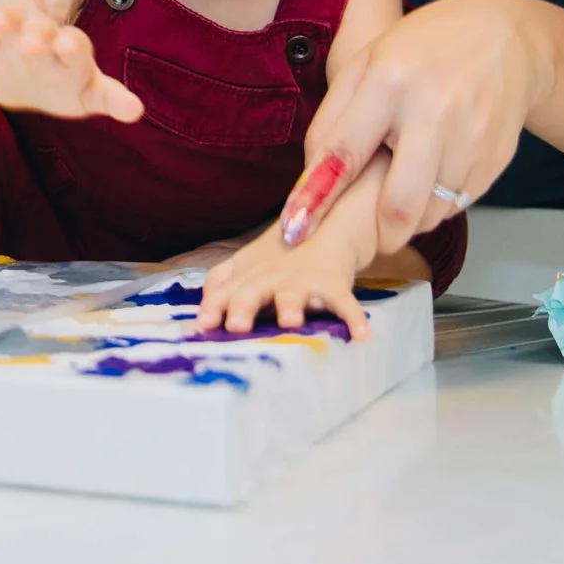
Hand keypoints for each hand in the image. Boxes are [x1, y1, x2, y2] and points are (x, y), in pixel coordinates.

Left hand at [199, 157, 388, 335]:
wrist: (326, 225)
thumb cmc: (277, 257)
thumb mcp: (244, 268)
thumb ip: (220, 287)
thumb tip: (201, 318)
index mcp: (246, 275)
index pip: (223, 289)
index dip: (213, 305)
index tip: (204, 324)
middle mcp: (270, 278)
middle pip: (252, 291)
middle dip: (243, 306)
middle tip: (236, 326)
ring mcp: (302, 280)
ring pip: (293, 294)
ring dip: (291, 306)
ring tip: (289, 321)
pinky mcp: (333, 283)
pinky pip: (344, 303)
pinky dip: (353, 318)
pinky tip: (361, 337)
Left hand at [304, 0, 549, 255]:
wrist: (505, 37)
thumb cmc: (425, 49)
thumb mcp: (366, 61)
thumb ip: (334, 119)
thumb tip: (311, 179)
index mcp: (391, 82)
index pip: (344, 153)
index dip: (316, 197)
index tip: (295, 226)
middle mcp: (435, 112)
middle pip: (400, 206)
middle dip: (377, 234)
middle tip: (367, 232)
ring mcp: (472, 138)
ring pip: (430, 214)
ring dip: (409, 219)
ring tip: (401, 187)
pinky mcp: (496, 158)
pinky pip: (457, 205)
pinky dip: (436, 205)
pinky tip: (430, 175)